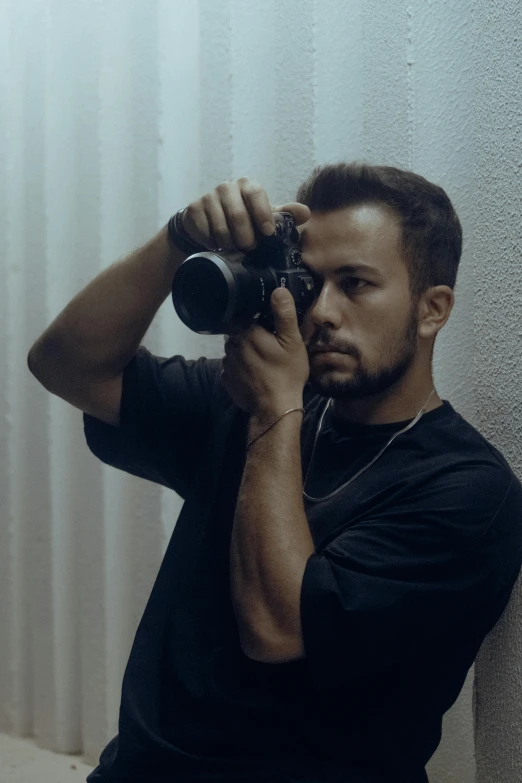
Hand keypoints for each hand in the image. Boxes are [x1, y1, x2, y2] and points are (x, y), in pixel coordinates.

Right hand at [182, 176, 310, 250]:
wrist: (208, 223)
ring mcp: (208, 197)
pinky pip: (205, 232)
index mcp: (247, 186)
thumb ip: (285, 215)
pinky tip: (217, 245)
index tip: (268, 233)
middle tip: (249, 248)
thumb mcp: (265, 217)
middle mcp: (227, 187)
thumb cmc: (243, 219)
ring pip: (220, 227)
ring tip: (234, 248)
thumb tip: (305, 213)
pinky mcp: (193, 210)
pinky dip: (213, 243)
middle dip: (246, 237)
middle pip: (238, 215)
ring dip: (229, 243)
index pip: (256, 194)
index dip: (262, 214)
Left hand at [220, 287, 309, 416]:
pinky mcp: (226, 380)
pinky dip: (240, 368)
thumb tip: (278, 290)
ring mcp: (227, 364)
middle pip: (239, 333)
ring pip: (234, 350)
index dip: (258, 321)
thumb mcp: (292, 342)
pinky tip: (254, 374)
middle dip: (251, 336)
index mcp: (246, 332)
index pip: (245, 316)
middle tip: (270, 346)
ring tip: (263, 362)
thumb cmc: (286, 374)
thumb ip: (284, 314)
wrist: (275, 408)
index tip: (269, 329)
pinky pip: (231, 367)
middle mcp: (231, 346)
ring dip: (245, 352)